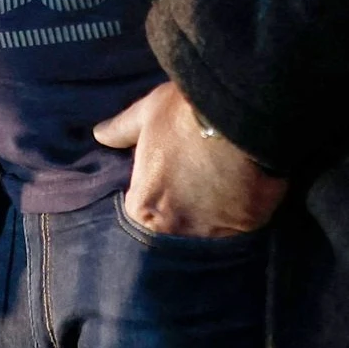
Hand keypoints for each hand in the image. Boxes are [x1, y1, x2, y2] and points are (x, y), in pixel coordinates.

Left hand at [93, 83, 286, 238]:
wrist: (238, 113)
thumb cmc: (185, 113)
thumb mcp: (148, 113)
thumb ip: (121, 130)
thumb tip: (99, 134)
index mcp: (144, 207)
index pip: (143, 219)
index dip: (157, 201)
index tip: (170, 186)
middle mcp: (176, 228)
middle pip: (177, 232)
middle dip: (185, 216)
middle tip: (199, 191)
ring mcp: (213, 232)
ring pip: (212, 234)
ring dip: (215, 219)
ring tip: (225, 192)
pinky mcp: (248, 225)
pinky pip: (244, 226)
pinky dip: (245, 213)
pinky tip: (249, 192)